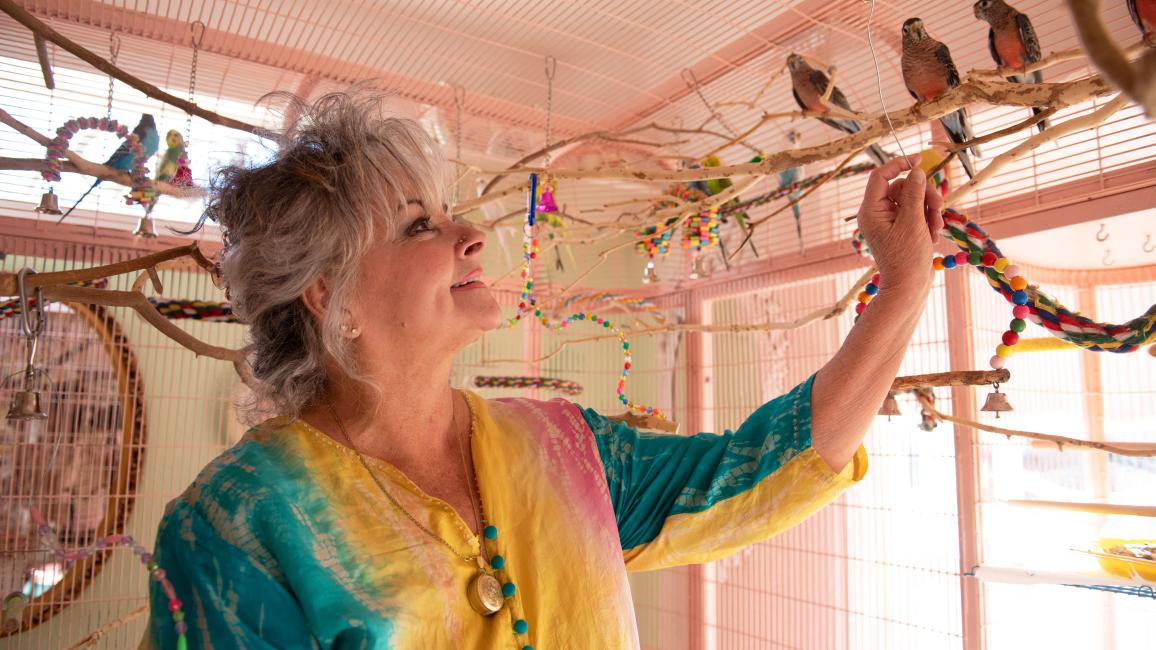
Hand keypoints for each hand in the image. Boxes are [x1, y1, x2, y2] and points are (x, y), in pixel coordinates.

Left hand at [856, 154, 943, 291]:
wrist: (909, 287)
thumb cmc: (907, 258)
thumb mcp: (913, 222)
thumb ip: (914, 194)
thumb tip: (916, 171)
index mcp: (871, 210)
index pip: (880, 176)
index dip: (899, 164)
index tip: (920, 159)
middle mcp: (877, 213)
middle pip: (902, 186)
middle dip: (923, 195)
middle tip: (937, 208)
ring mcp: (890, 221)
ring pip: (913, 199)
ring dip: (929, 209)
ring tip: (935, 228)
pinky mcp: (902, 228)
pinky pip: (916, 212)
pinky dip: (927, 220)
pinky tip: (932, 235)